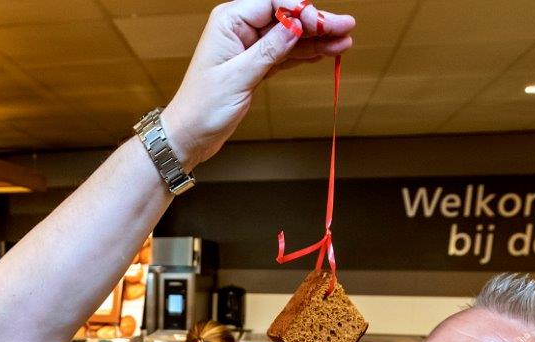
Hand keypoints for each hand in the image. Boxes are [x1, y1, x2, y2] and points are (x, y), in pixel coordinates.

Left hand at [163, 0, 354, 169]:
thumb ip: (269, 50)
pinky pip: (285, 54)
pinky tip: (326, 52)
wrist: (188, 136)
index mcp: (229, 21)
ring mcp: (248, 46)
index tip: (322, 24)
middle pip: (285, 17)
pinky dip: (305, 54)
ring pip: (289, 36)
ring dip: (316, 40)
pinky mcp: (255, 65)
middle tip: (346, 27)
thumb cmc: (202, 107)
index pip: (272, 2)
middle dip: (316, 22)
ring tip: (344, 42)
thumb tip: (295, 26)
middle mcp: (238, 28)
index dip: (301, 10)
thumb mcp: (238, 77)